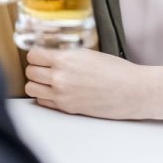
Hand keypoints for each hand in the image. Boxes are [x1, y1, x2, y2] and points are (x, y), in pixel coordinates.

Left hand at [24, 48, 162, 119]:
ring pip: (31, 88)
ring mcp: (62, 95)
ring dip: (37, 83)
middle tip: (44, 67)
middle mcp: (60, 77)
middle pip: (29, 72)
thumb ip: (66, 55)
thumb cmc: (116, 70)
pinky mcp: (67, 108)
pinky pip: (43, 102)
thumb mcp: (88, 53)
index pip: (33, 55)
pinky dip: (45, 96)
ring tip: (47, 80)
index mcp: (65, 59)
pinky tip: (55, 91)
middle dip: (35, 68)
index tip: (41, 54)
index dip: (36, 54)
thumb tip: (50, 54)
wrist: (132, 91)